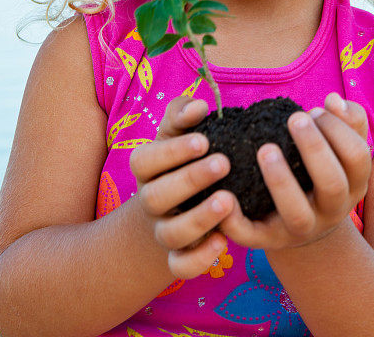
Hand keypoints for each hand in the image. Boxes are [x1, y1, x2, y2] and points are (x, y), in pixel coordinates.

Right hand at [129, 95, 234, 278]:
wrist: (173, 206)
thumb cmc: (181, 158)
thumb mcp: (177, 132)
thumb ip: (183, 113)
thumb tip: (200, 105)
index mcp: (147, 169)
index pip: (145, 160)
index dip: (172, 151)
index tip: (205, 139)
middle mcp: (151, 201)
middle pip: (155, 197)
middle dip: (189, 180)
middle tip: (223, 163)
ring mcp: (163, 231)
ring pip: (171, 234)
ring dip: (199, 218)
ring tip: (228, 200)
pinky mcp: (178, 256)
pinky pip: (181, 267)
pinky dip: (199, 260)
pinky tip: (222, 243)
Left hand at [217, 93, 371, 250]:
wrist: (306, 229)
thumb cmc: (321, 172)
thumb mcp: (342, 150)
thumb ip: (347, 120)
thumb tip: (333, 100)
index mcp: (353, 184)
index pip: (357, 156)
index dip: (338, 129)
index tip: (314, 109)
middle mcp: (332, 210)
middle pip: (332, 184)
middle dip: (314, 148)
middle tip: (294, 118)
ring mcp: (301, 229)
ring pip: (296, 213)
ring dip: (281, 181)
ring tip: (265, 150)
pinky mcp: (268, 240)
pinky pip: (252, 237)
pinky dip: (236, 222)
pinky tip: (224, 196)